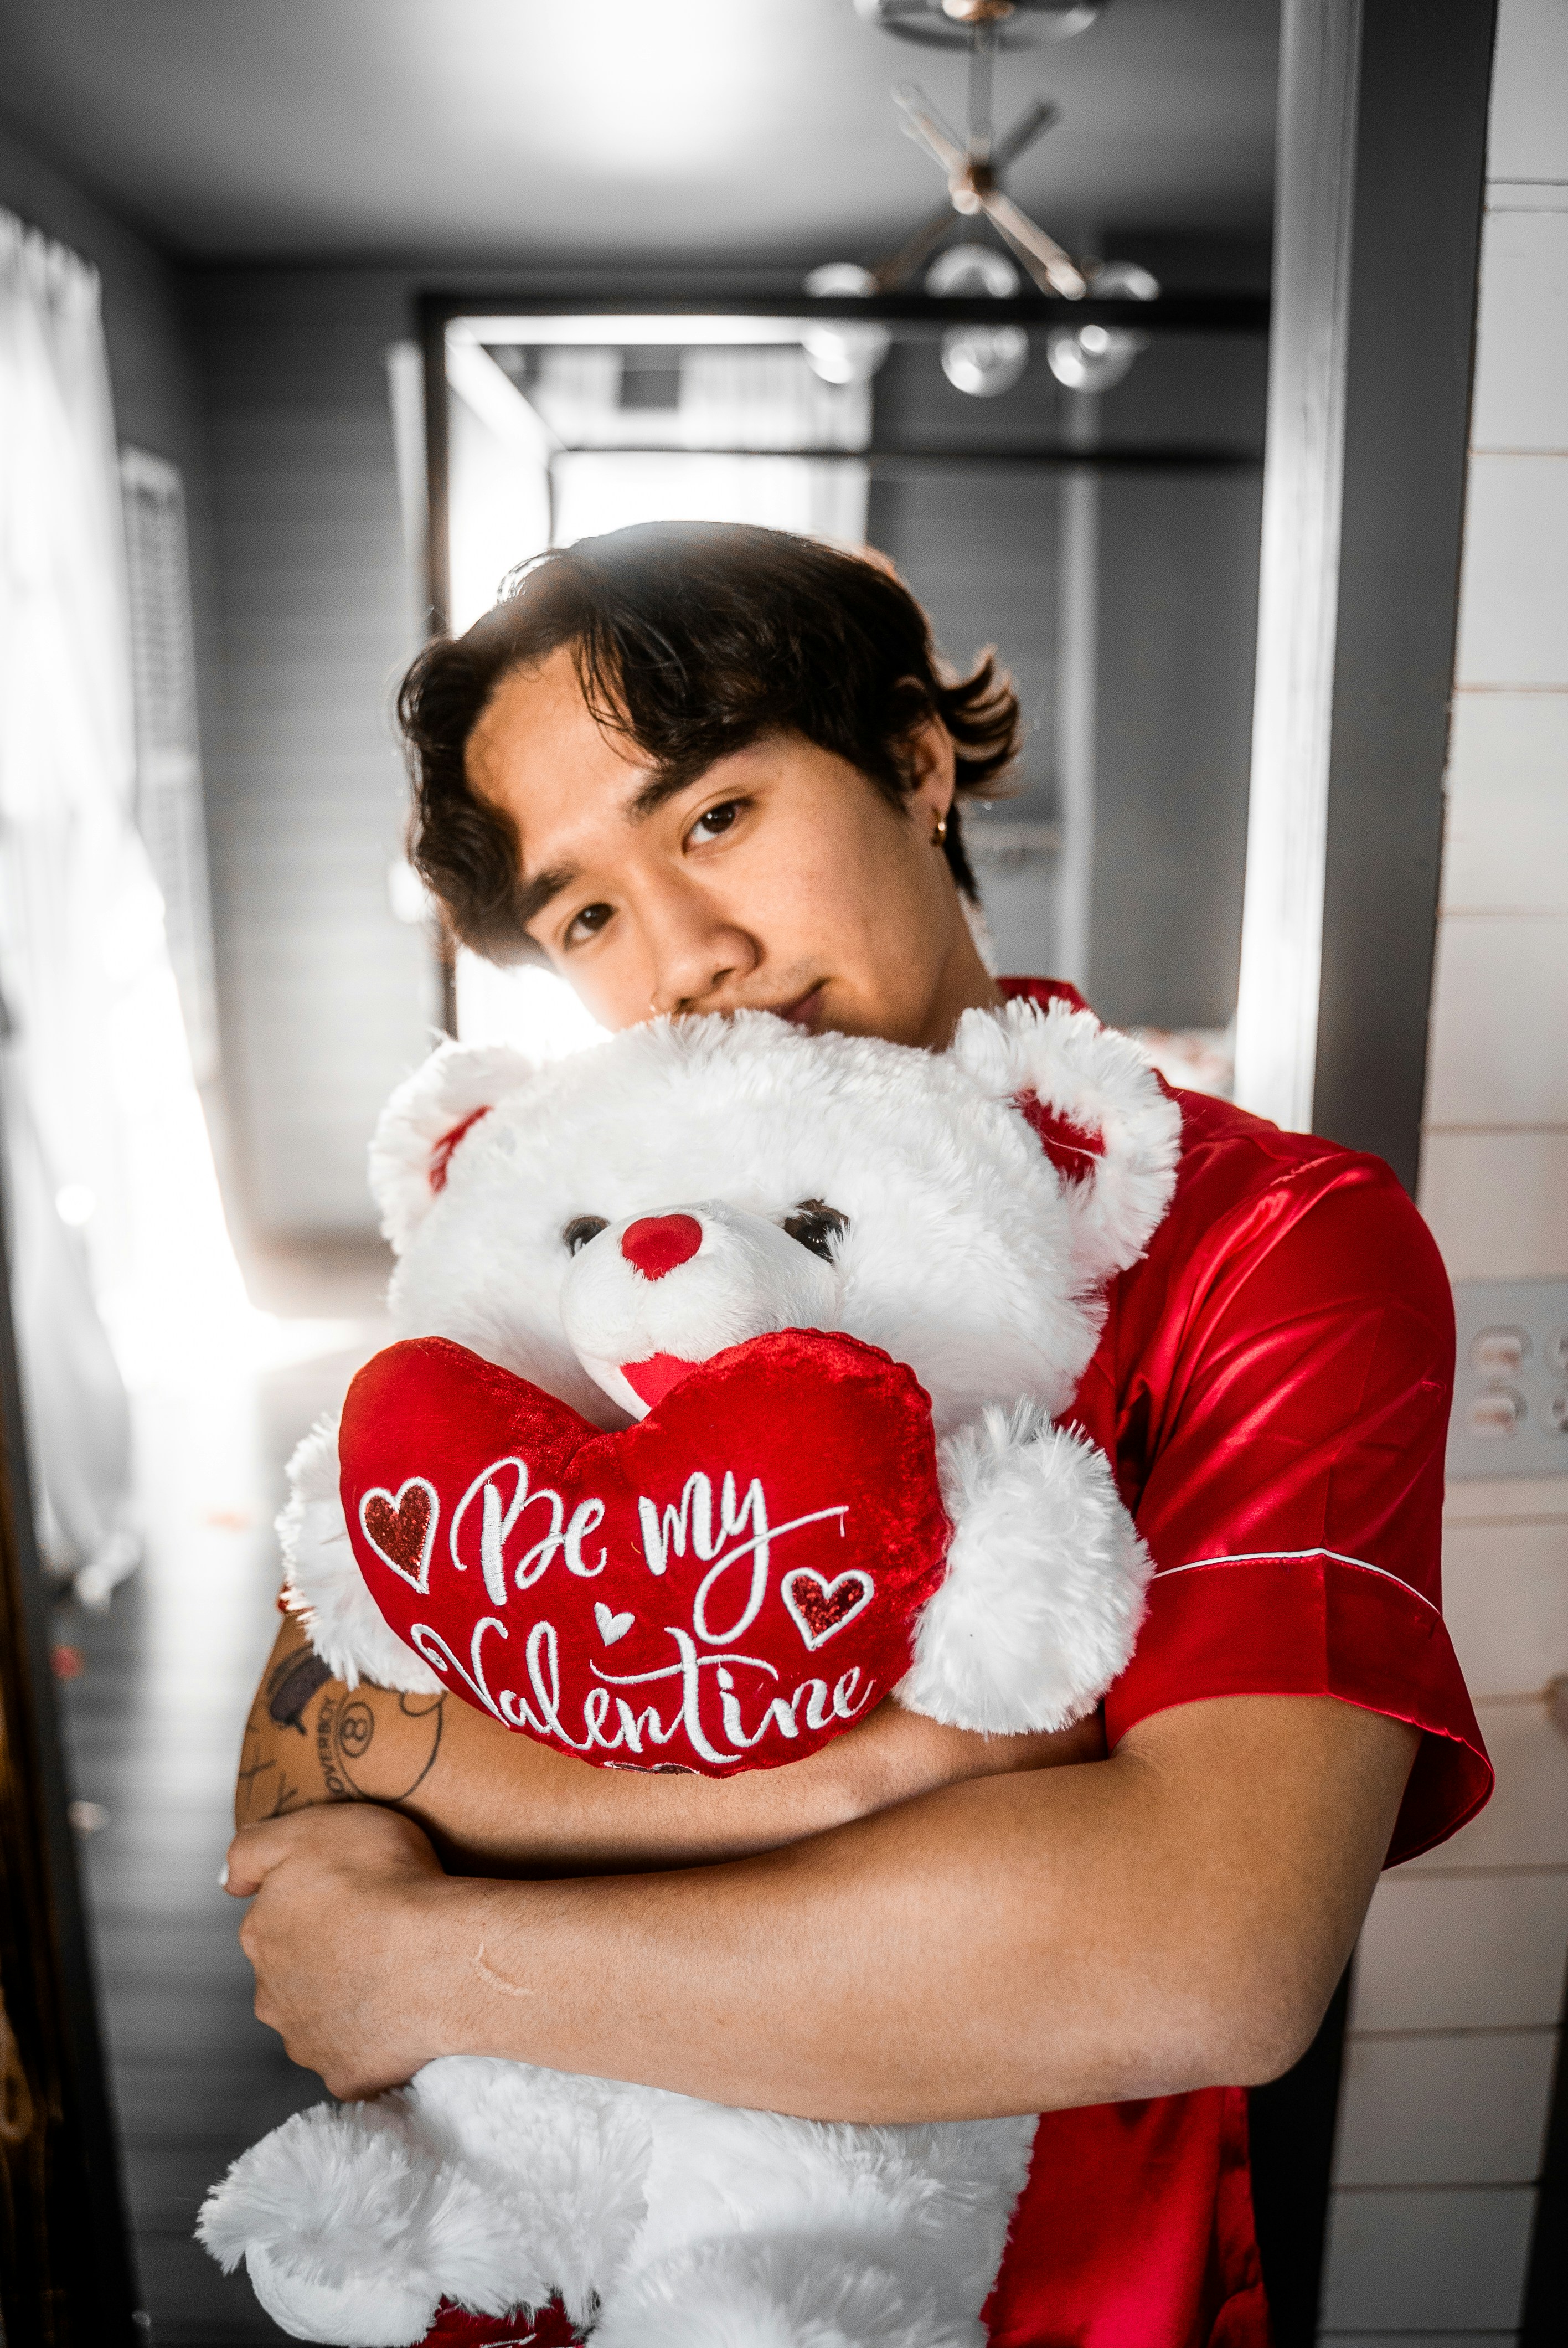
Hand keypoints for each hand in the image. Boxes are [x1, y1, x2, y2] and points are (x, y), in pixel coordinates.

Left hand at [226, 1805, 456, 2096]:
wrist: (442, 1956)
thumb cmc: (386, 1880)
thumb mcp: (311, 1829)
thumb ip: (253, 1849)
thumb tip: (228, 1880)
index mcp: (260, 1935)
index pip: (275, 1919)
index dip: (315, 1902)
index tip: (353, 1893)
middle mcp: (271, 1996)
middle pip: (292, 1975)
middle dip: (323, 1959)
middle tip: (376, 1935)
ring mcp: (308, 2042)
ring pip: (319, 2020)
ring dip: (345, 2003)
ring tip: (396, 1976)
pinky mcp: (346, 2076)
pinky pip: (356, 2059)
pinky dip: (374, 2043)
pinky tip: (402, 2019)